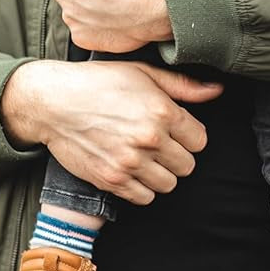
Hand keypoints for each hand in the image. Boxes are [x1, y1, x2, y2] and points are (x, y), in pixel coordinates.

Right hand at [0, 58, 222, 204]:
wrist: (53, 102)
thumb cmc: (97, 82)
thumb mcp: (142, 73)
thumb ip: (182, 86)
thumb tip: (216, 90)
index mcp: (161, 111)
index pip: (200, 140)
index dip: (189, 135)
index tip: (174, 130)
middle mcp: (149, 139)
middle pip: (187, 165)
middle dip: (177, 155)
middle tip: (159, 145)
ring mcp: (130, 162)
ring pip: (169, 184)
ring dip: (160, 173)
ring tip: (145, 158)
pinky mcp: (112, 180)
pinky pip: (144, 198)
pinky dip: (141, 188)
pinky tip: (132, 170)